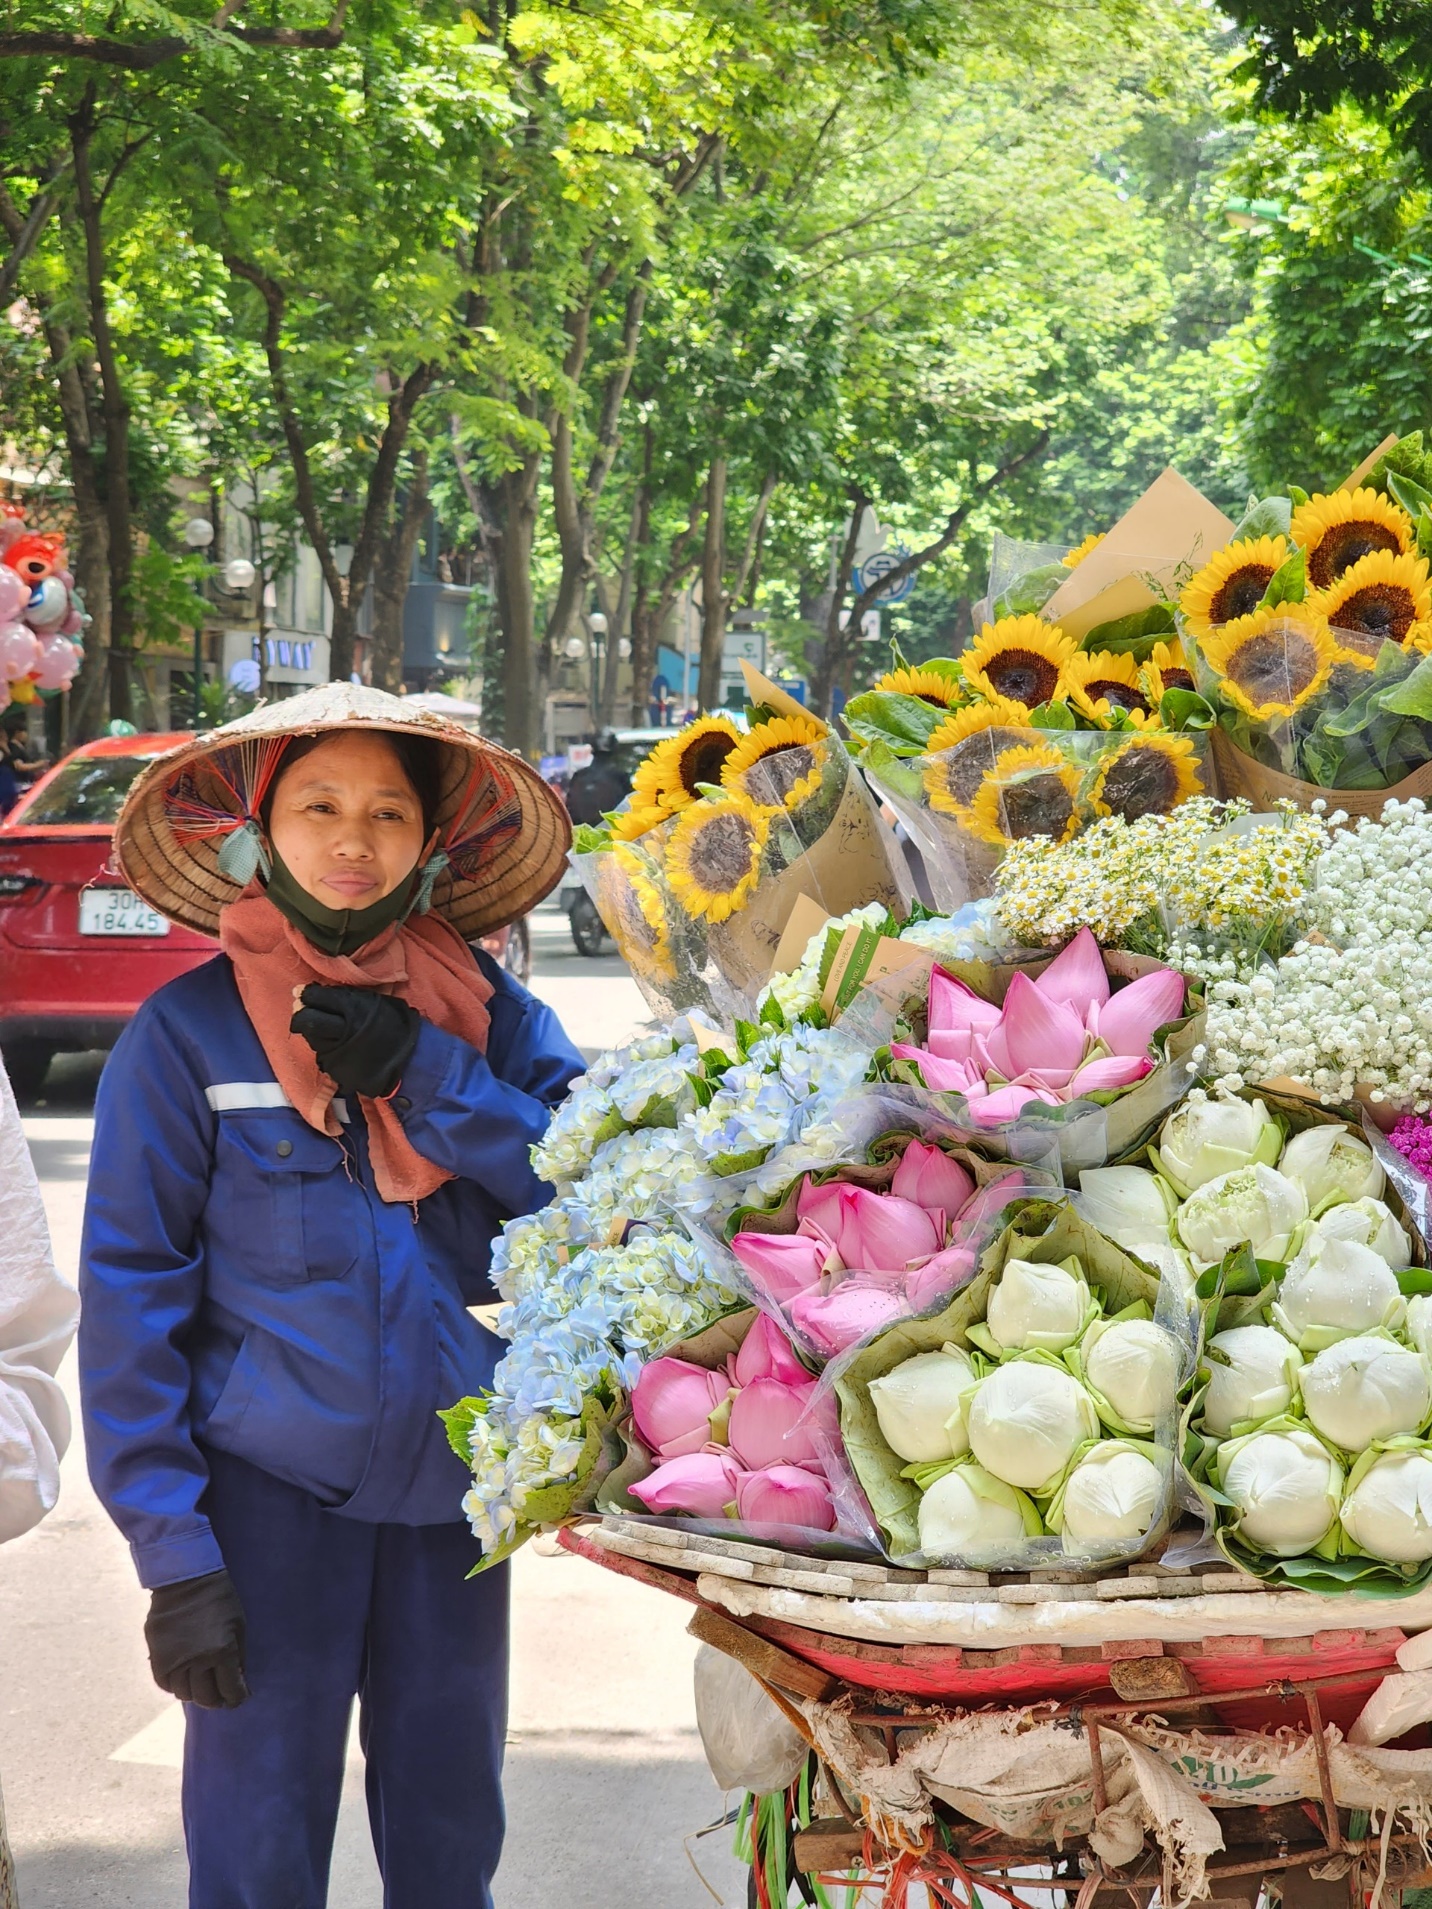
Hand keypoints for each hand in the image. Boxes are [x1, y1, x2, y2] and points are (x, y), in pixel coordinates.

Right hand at [145, 1569, 248, 1708]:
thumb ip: (238, 1657)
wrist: (185, 1579)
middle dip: (217, 1700)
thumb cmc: (219, 1599)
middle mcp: (196, 1661)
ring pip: (184, 1694)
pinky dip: (176, 1686)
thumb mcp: (238, 1625)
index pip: (231, 1690)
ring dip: (196, 1693)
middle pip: (206, 1698)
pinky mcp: (156, 1657)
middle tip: (222, 1696)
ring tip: (203, 1684)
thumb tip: (239, 1682)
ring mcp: (174, 1661)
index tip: (239, 1696)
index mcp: (222, 1651)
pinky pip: (165, 1684)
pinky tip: (185, 1677)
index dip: (237, 1698)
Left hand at [290, 984, 419, 1098]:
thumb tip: (316, 990)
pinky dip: (324, 1046)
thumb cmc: (393, 1024)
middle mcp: (342, 1030)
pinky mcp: (337, 1069)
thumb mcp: (373, 1001)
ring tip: (322, 1026)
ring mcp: (338, 1052)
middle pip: (307, 1020)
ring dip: (312, 1031)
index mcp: (353, 1008)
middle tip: (303, 1010)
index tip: (303, 992)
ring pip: (312, 1039)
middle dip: (301, 1014)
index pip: (317, 998)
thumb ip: (346, 996)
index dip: (307, 994)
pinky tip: (334, 1042)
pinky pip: (322, 1054)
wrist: (410, 1058)